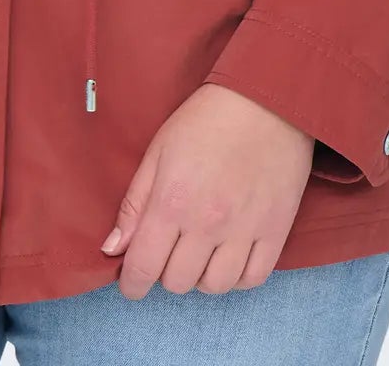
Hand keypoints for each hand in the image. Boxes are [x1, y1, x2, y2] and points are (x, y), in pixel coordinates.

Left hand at [99, 84, 313, 297]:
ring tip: (199, 252)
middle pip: (177, 282)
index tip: (131, 283)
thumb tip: (113, 248)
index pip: (143, 266)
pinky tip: (228, 257)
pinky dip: (235, 277)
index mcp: (172, 201)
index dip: (132, 283)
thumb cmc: (206, 120)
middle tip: (169, 250)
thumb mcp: (158, 151)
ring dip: (200, 276)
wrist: (265, 100)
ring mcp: (244, 230)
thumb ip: (135, 203)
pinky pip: (251, 279)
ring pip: (214, 287)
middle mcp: (207, 223)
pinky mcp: (275, 232)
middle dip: (165, 272)